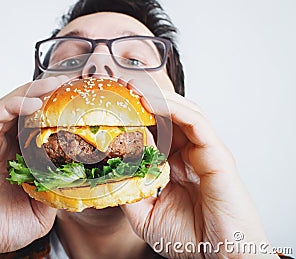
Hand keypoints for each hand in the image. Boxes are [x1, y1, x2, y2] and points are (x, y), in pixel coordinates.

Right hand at [0, 76, 67, 257]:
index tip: (77, 106)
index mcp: (19, 160)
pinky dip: (13, 105)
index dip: (56, 115)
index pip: (38, 129)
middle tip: (69, 85)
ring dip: (33, 93)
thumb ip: (54, 193)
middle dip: (48, 96)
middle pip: (26, 112)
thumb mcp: (39, 213)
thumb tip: (76, 180)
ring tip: (55, 85)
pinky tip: (33, 103)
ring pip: (11, 108)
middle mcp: (3, 147)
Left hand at [119, 78, 276, 257]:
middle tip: (121, 88)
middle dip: (145, 100)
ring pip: (182, 113)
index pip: (154, 133)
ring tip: (133, 88)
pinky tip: (153, 102)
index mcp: (173, 166)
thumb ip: (130, 189)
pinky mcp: (216, 153)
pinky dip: (174, 108)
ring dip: (158, 97)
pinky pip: (195, 122)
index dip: (135, 119)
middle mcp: (188, 154)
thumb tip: (113, 165)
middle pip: (168, 117)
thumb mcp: (144, 214)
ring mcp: (203, 152)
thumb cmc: (187, 238)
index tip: (112, 108)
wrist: (217, 257)